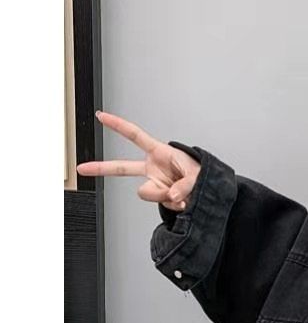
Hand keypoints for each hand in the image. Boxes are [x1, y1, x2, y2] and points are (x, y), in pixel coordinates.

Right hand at [76, 111, 200, 211]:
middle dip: (101, 168)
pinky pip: (161, 204)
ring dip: (165, 195)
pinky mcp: (161, 197)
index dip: (118, 125)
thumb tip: (172, 196)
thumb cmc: (203, 173)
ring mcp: (155, 183)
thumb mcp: (197, 173)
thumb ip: (185, 184)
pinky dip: (175, 205)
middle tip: (82, 168)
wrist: (210, 190)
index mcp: (159, 152)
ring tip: (184, 194)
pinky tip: (185, 201)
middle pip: (122, 167)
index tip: (101, 116)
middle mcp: (153, 168)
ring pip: (147, 193)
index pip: (135, 135)